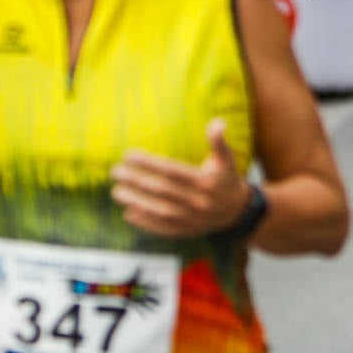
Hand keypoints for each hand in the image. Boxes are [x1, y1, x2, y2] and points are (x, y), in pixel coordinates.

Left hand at [111, 119, 253, 237]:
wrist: (237, 212)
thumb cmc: (226, 180)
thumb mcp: (226, 159)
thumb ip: (219, 141)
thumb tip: (218, 122)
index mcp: (206, 181)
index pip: (172, 170)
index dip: (149, 163)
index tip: (129, 154)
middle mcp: (198, 201)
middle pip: (162, 190)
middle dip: (137, 181)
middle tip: (116, 171)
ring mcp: (192, 218)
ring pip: (160, 210)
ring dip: (136, 202)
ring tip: (117, 192)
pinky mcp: (187, 231)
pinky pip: (163, 228)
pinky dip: (145, 222)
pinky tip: (128, 213)